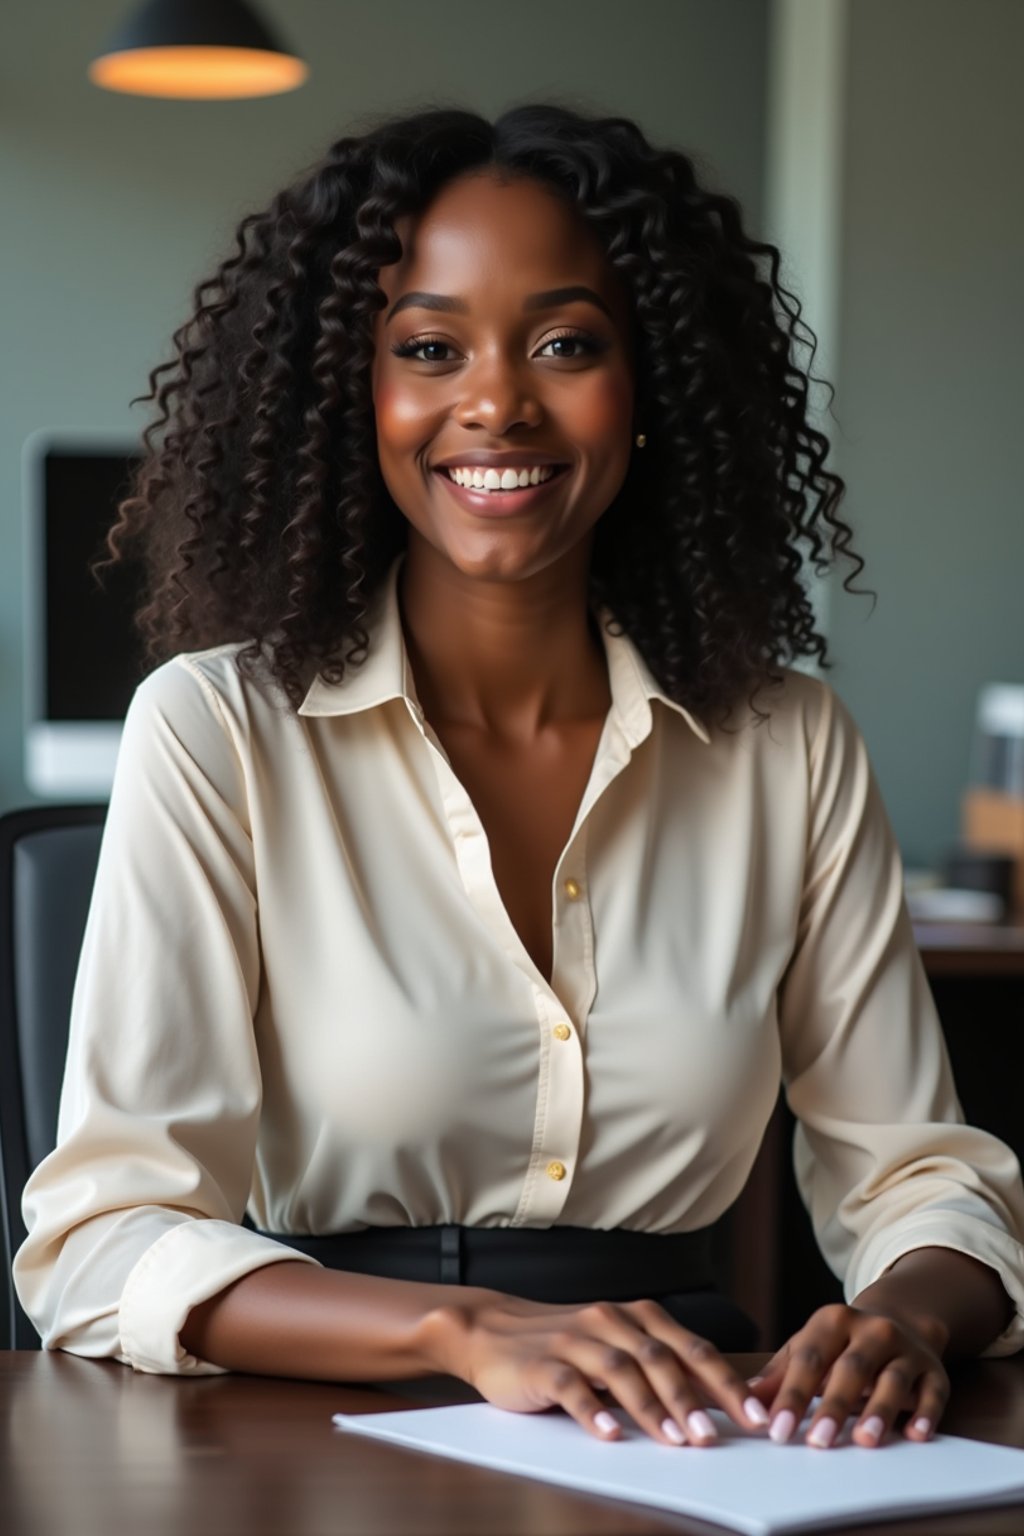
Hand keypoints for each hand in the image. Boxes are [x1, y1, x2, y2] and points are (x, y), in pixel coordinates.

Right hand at [430, 1291, 771, 1444]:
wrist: (491, 1329)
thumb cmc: (564, 1344)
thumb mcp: (615, 1346)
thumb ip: (658, 1366)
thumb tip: (715, 1404)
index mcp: (636, 1316)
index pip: (691, 1348)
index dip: (726, 1382)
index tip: (756, 1417)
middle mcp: (611, 1320)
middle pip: (661, 1358)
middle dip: (694, 1398)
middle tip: (717, 1436)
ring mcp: (576, 1340)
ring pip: (622, 1370)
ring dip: (653, 1407)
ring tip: (676, 1440)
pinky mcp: (543, 1363)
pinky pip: (572, 1386)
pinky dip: (594, 1411)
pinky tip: (611, 1434)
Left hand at [746, 1302, 949, 1447]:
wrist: (901, 1321)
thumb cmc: (843, 1344)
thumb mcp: (809, 1347)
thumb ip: (781, 1373)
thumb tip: (747, 1400)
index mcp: (833, 1321)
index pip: (809, 1359)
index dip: (792, 1395)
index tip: (776, 1430)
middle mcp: (871, 1330)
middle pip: (851, 1368)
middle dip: (834, 1405)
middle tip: (819, 1441)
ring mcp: (905, 1349)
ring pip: (892, 1379)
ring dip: (879, 1410)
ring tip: (865, 1439)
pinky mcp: (933, 1370)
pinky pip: (932, 1392)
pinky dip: (925, 1413)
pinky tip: (915, 1434)